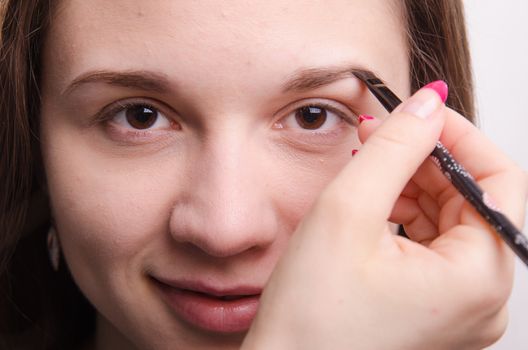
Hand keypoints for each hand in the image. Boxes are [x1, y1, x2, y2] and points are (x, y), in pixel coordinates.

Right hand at [242, 86, 527, 349]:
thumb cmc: (310, 317)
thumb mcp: (347, 213)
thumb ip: (395, 148)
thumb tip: (428, 104)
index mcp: (477, 280)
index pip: (500, 182)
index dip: (459, 137)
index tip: (419, 114)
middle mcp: (481, 300)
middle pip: (473, 201)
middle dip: (426, 160)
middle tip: (379, 136)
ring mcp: (458, 308)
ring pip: (450, 221)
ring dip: (412, 185)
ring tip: (367, 172)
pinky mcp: (433, 309)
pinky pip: (433, 246)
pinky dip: (405, 215)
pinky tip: (372, 204)